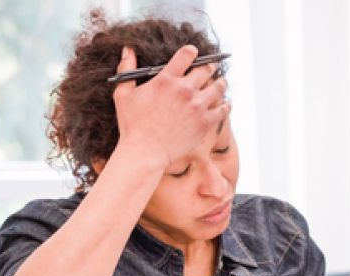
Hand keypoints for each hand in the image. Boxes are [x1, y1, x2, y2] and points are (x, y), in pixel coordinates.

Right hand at [112, 45, 229, 168]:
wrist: (144, 152)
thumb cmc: (132, 125)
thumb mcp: (123, 94)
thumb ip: (126, 69)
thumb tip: (127, 49)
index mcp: (166, 79)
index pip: (187, 54)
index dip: (192, 52)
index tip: (194, 54)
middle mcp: (184, 90)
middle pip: (206, 69)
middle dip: (209, 67)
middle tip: (210, 68)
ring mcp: (197, 106)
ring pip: (219, 86)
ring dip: (221, 83)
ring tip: (221, 83)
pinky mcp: (205, 123)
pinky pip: (223, 109)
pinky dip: (226, 104)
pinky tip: (225, 103)